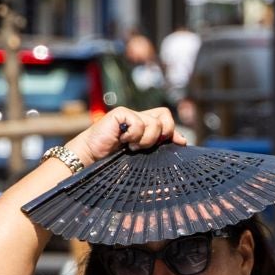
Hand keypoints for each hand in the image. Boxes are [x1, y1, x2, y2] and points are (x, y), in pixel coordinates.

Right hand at [66, 105, 183, 166]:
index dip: (173, 132)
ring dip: (146, 140)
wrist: (92, 158)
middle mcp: (140, 118)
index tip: (177, 144)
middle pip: (165, 115)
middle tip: (150, 145)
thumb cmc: (115, 160)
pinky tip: (122, 140)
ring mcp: (130, 115)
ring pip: (154, 123)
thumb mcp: (143, 155)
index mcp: (146, 127)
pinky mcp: (121, 113)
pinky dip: (134, 135)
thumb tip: (183, 140)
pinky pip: (139, 122)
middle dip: (164, 133)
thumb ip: (161, 146)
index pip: (167, 121)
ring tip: (132, 146)